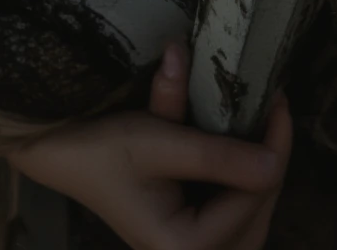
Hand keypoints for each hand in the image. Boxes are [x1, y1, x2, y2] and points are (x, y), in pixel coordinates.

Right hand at [10, 42, 292, 249]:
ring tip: (264, 136)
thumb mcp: (157, 141)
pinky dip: (242, 193)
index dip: (272, 147)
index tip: (278, 100)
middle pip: (256, 219)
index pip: (251, 198)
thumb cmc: (101, 146)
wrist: (58, 151)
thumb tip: (274, 161)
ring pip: (248, 225)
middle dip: (270, 166)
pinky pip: (230, 223)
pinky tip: (243, 161)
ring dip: (259, 182)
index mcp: (186, 247)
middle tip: (273, 114)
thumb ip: (215, 153)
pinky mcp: (182, 237)